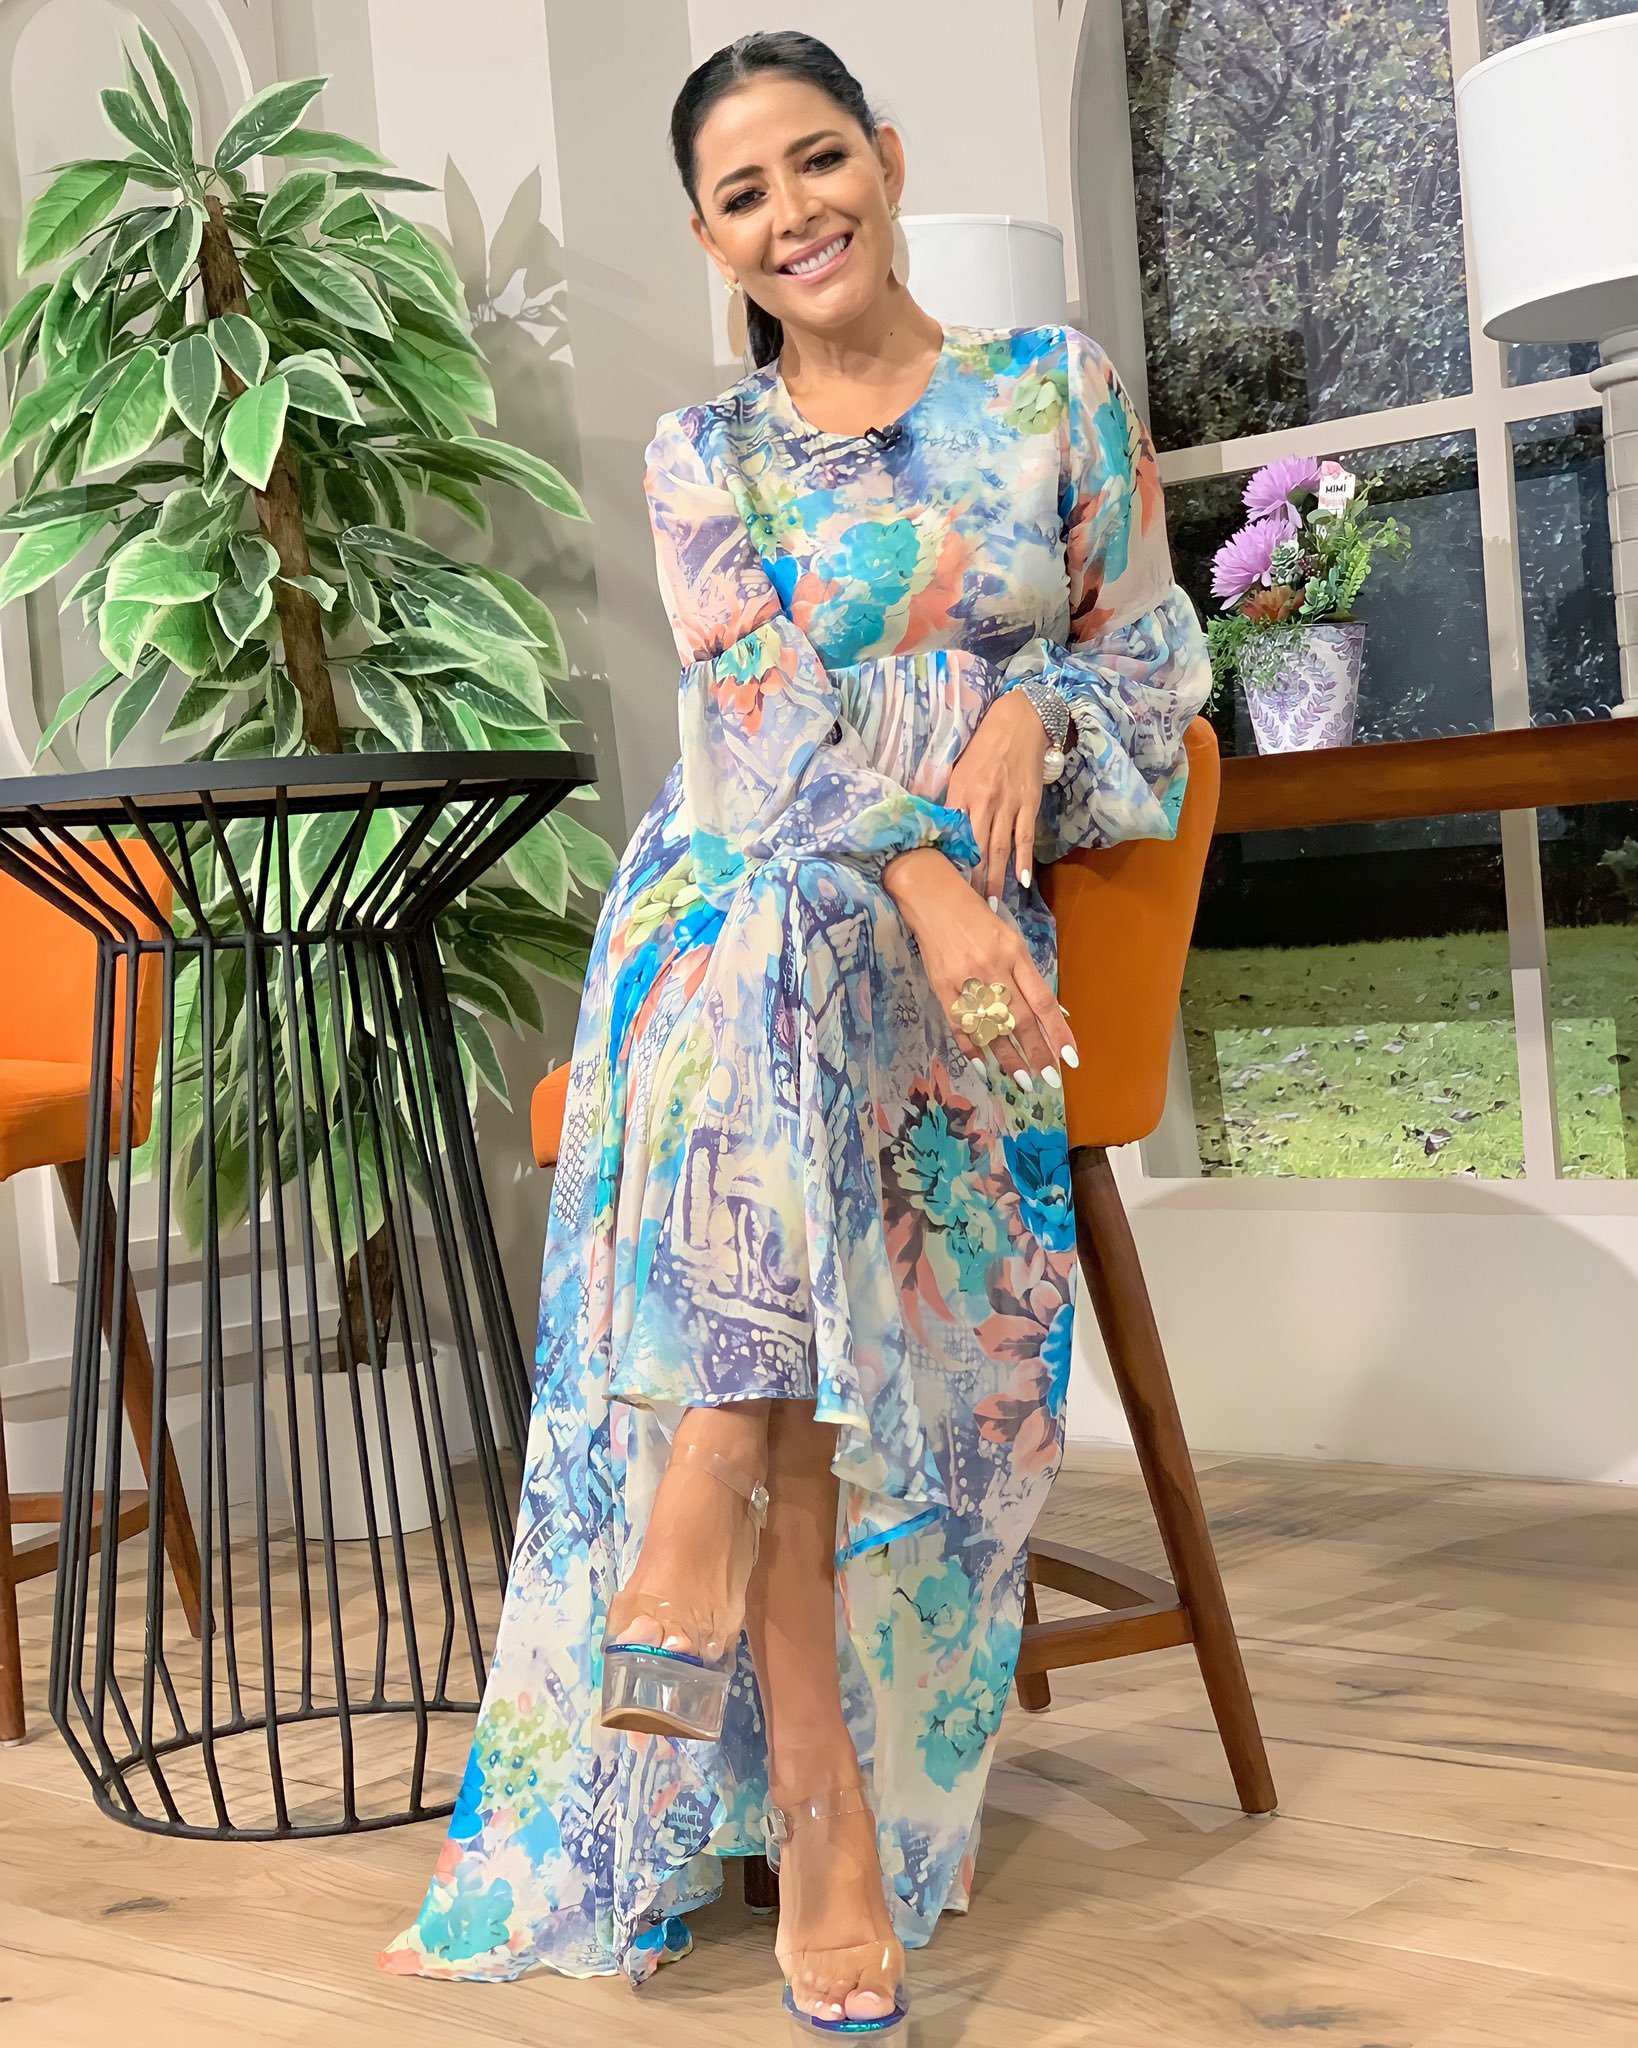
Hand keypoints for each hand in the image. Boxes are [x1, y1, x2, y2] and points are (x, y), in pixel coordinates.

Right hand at [882, 848, 1076, 1088]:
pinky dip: (973, 1048)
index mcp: (1014, 952)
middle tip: (1049, 1079)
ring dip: (1009, 1058)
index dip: (1058, 1032)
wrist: (931, 898)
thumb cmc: (976, 915)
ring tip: (1023, 1081)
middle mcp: (992, 968)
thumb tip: (1051, 1012)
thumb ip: (1026, 974)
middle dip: (1037, 1053)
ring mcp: (965, 980)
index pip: (1042, 1001)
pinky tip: (985, 1066)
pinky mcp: (942, 987)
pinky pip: (961, 1025)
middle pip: (1019, 1020)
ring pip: (991, 1028)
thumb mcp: (1009, 937)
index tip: (1070, 1058)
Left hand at [945, 690, 1047, 901]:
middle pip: (976, 848)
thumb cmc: (984, 747)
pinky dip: (1024, 860)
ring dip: (995, 878)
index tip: (943, 886)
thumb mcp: (959, 770)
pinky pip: (1025, 837)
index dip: (948, 861)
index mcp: (961, 792)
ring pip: (1000, 848)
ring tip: (990, 903)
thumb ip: (951, 800)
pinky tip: (1022, 881)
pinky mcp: (1029, 804)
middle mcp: (984, 801)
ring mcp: (1009, 804)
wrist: (1021, 722)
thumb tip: (936, 829)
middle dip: (970, 880)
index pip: (952, 834)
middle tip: (966, 909)